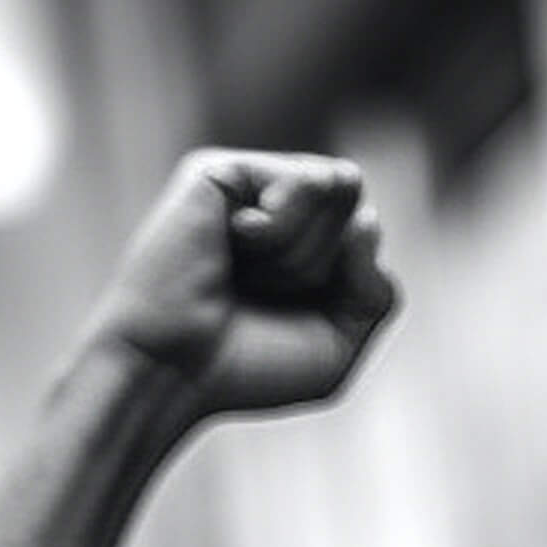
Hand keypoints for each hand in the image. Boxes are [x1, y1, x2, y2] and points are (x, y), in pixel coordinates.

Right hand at [89, 148, 396, 417]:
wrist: (168, 375)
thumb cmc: (240, 371)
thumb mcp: (335, 351)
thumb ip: (378, 295)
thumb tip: (367, 220)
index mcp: (298, 243)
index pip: (366, 228)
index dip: (346, 281)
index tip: (284, 316)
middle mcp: (273, 207)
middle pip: (354, 199)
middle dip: (322, 261)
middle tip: (260, 293)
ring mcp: (246, 184)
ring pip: (340, 184)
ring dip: (301, 251)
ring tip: (243, 273)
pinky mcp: (219, 171)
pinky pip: (302, 181)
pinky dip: (279, 230)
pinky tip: (231, 246)